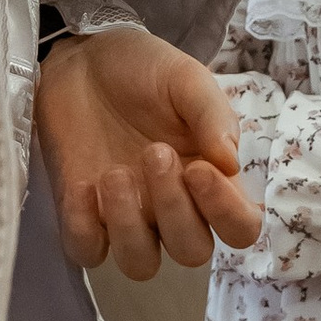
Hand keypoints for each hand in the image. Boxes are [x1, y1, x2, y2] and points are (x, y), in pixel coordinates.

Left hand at [36, 28, 263, 277]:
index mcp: (209, 179)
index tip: (200, 170)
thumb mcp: (186, 79)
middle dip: (175, 209)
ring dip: (129, 226)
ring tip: (114, 173)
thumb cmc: (144, 69)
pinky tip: (83, 185)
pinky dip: (86, 229)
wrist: (83, 56)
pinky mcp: (81, 214)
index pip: (239, 228)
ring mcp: (126, 216)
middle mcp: (172, 207)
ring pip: (141, 264)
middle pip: (192, 251)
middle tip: (155, 151)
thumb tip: (231, 163)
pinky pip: (88, 251)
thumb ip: (213, 116)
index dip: (227, 214)